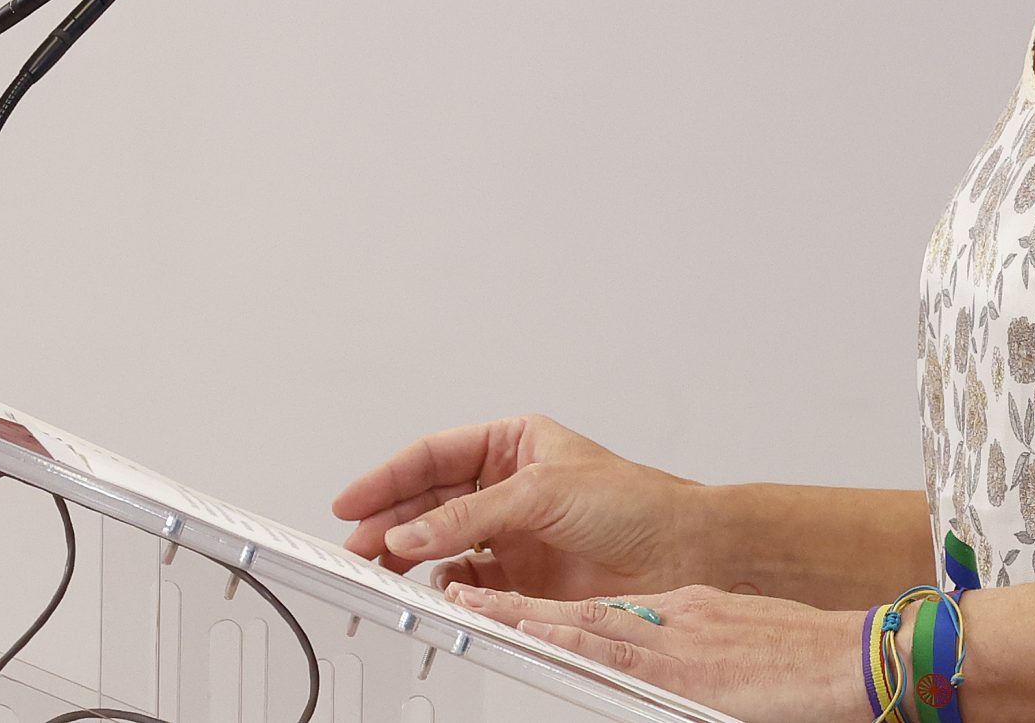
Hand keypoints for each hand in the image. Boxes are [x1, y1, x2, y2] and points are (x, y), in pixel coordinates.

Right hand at [332, 414, 715, 599]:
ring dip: (411, 558)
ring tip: (383, 573)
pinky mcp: (521, 577)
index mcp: (513, 444)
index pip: (434, 456)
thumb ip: (471, 514)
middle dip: (390, 523)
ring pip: (441, 544)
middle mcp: (507, 486)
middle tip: (357, 548)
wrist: (683, 552)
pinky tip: (436, 591)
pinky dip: (447, 589)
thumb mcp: (544, 492)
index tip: (351, 502)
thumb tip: (413, 531)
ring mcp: (512, 533)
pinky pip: (468, 582)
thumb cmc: (635, 502)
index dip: (388, 478)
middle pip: (429, 503)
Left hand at [449, 581, 870, 722]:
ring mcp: (675, 640)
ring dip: (521, 616)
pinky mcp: (684, 668)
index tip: (516, 606)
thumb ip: (710, 658)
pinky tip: (531, 635)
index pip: (607, 611)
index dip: (555, 610)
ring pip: (581, 624)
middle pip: (580, 609)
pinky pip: (612, 653)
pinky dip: (566, 642)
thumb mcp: (752, 648)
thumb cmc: (819, 660)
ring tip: (469, 604)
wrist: (858, 657)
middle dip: (517, 603)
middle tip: (464, 594)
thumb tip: (693, 679)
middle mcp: (675, 617)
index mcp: (691, 613)